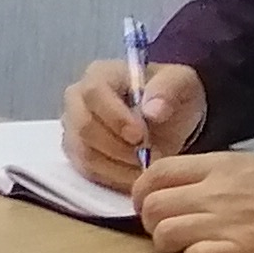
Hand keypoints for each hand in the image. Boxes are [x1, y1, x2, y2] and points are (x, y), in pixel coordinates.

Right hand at [65, 57, 206, 185]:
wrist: (168, 117)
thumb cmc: (171, 94)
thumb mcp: (181, 82)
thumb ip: (168, 90)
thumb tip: (152, 111)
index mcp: (99, 74)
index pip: (94, 93)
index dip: (115, 117)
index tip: (141, 136)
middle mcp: (77, 99)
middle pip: (84, 127)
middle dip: (119, 147)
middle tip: (150, 157)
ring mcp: (73, 128)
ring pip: (85, 153)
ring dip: (119, 166)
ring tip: (148, 167)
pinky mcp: (76, 153)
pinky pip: (88, 171)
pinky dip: (114, 178)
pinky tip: (136, 176)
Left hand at [135, 152, 253, 252]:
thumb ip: (215, 173)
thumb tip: (180, 185)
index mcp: (220, 166)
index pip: (156, 173)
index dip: (142, 191)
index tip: (146, 203)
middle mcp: (216, 192)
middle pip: (153, 206)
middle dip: (151, 221)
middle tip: (166, 228)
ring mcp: (227, 223)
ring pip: (165, 235)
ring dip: (169, 244)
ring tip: (187, 246)